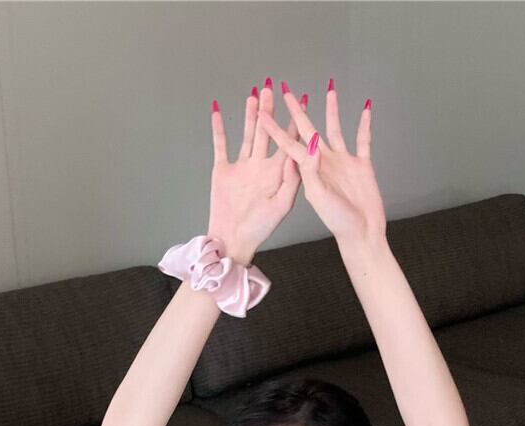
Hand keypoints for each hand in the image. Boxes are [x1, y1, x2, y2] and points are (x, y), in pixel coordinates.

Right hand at [207, 82, 304, 263]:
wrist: (233, 239)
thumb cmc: (259, 229)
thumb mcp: (283, 204)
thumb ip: (294, 177)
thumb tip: (307, 152)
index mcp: (277, 174)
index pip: (289, 142)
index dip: (296, 122)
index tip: (303, 101)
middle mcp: (261, 167)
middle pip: (267, 132)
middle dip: (270, 110)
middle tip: (273, 88)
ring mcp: (242, 167)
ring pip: (247, 134)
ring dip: (250, 115)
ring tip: (254, 95)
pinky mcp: (224, 170)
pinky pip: (221, 145)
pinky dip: (219, 129)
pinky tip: (218, 112)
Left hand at [256, 83, 386, 246]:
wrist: (362, 233)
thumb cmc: (338, 221)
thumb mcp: (319, 196)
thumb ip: (312, 171)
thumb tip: (311, 144)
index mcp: (309, 170)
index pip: (287, 144)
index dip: (275, 128)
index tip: (261, 112)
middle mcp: (323, 163)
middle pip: (308, 130)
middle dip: (297, 110)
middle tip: (286, 91)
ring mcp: (342, 163)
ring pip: (335, 129)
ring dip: (332, 111)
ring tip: (329, 91)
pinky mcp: (360, 165)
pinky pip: (362, 139)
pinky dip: (364, 124)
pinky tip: (365, 109)